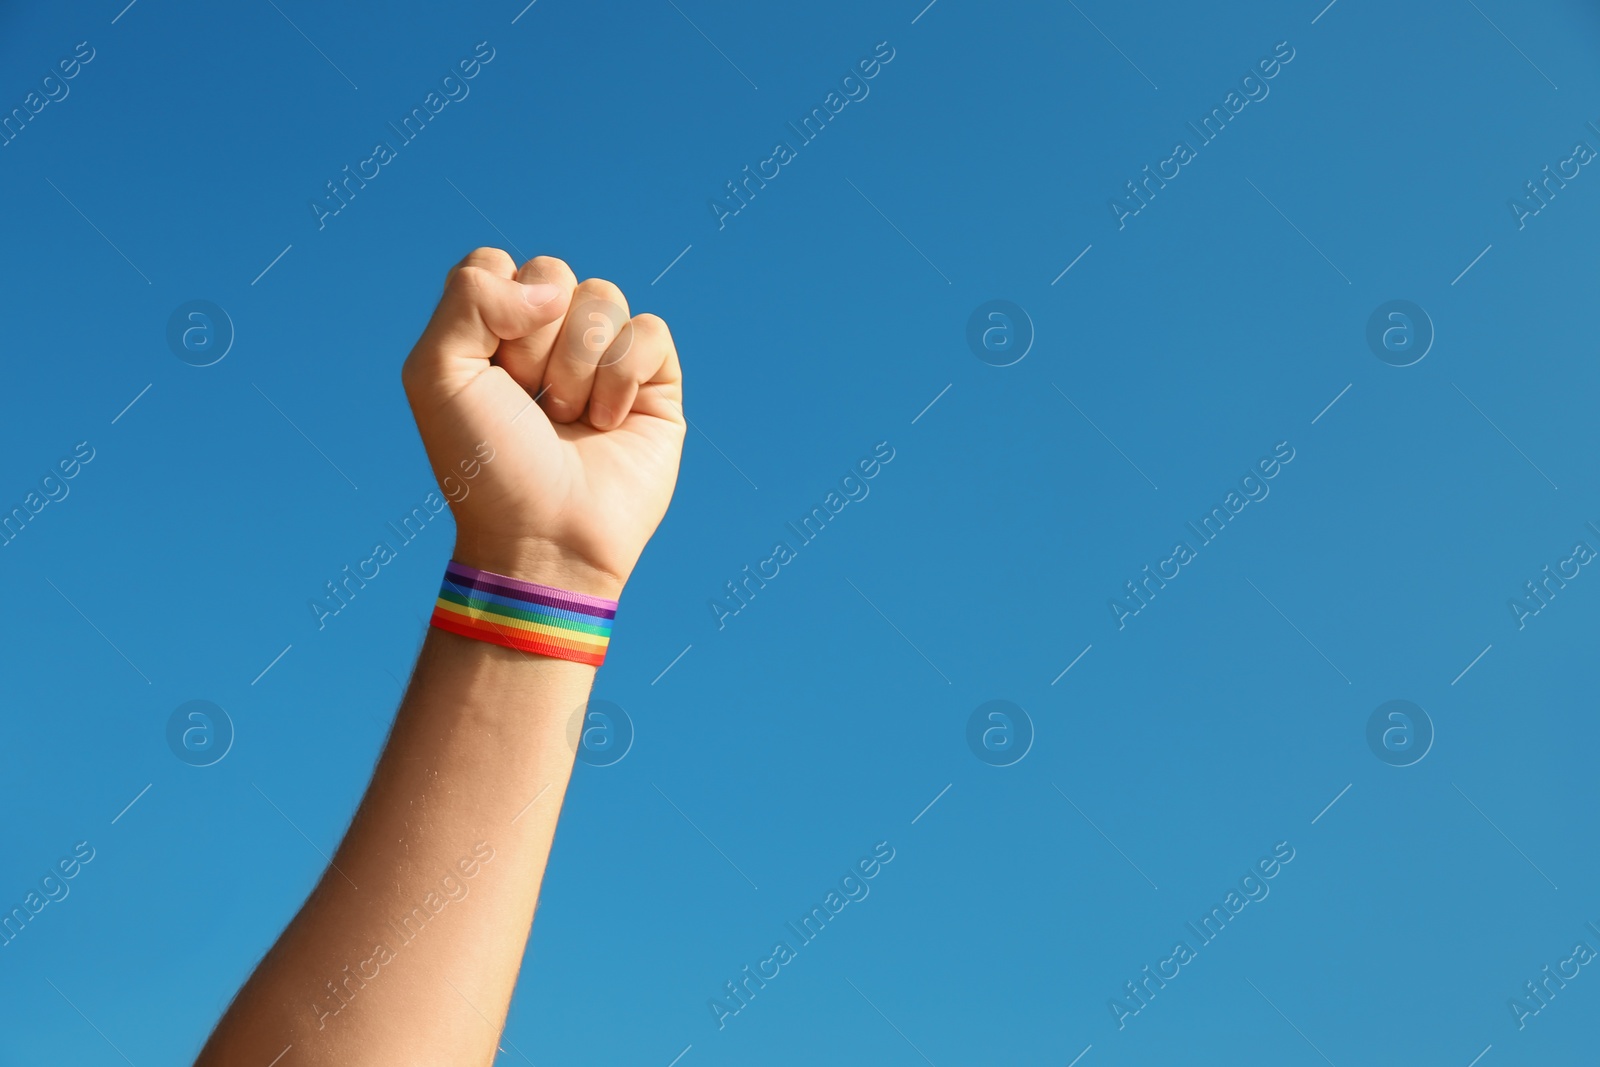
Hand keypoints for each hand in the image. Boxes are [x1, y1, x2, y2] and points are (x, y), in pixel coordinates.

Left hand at [401, 248, 684, 598]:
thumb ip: (469, 295)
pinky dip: (623, 377)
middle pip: (554, 274)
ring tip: (568, 419)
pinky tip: (609, 423)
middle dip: (535, 343)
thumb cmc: (487, 467)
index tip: (489, 373)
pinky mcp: (655, 385)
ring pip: (605, 298)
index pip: (498, 265)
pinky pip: (651, 331)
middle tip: (530, 404)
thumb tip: (551, 289)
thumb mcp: (437, 374)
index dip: (494, 310)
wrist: (544, 538)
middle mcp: (549, 341)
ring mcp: (604, 361)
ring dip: (578, 365)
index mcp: (492, 334)